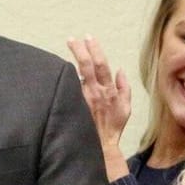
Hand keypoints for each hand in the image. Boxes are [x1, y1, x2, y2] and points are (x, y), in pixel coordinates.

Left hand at [67, 35, 131, 179]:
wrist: (101, 146)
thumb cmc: (113, 127)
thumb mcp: (126, 108)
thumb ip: (124, 88)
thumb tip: (119, 70)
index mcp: (108, 89)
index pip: (100, 64)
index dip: (94, 49)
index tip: (87, 37)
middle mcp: (95, 91)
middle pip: (86, 65)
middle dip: (79, 50)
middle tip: (71, 39)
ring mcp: (83, 98)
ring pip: (76, 75)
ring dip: (72, 60)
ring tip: (67, 47)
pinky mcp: (75, 105)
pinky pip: (71, 88)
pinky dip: (66, 77)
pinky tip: (59, 70)